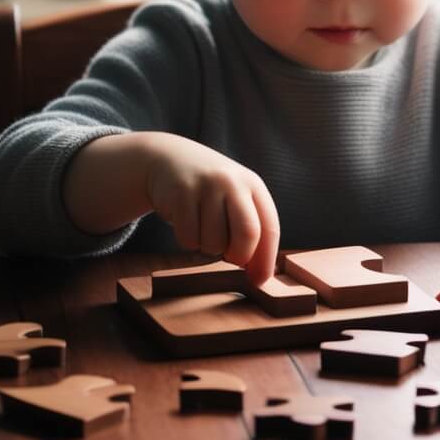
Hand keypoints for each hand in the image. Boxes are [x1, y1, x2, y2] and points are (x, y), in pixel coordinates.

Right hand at [146, 135, 279, 285]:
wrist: (170, 158)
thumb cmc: (210, 190)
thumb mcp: (236, 198)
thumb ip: (250, 228)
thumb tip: (260, 275)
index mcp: (253, 185)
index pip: (269, 228)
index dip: (266, 260)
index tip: (259, 281)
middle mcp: (233, 182)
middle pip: (247, 235)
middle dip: (239, 256)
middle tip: (228, 256)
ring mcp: (206, 185)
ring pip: (214, 242)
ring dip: (208, 248)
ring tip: (203, 227)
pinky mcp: (181, 193)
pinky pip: (188, 238)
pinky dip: (187, 240)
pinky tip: (186, 220)